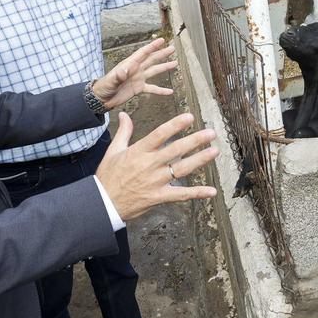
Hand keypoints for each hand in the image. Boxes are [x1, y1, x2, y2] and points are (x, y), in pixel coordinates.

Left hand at [92, 38, 177, 109]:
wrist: (102, 98)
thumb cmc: (104, 87)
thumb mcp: (111, 81)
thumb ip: (118, 76)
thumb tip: (125, 70)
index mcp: (129, 64)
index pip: (143, 53)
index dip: (152, 47)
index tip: (162, 40)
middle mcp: (136, 70)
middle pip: (151, 60)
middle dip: (162, 54)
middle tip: (172, 48)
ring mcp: (138, 78)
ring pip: (154, 71)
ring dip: (164, 67)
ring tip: (175, 63)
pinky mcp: (139, 88)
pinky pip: (152, 88)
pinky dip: (161, 90)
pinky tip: (170, 92)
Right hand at [96, 112, 218, 219]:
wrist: (103, 203)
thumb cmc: (108, 176)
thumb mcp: (113, 151)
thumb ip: (124, 132)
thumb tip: (124, 114)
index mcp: (139, 151)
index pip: (160, 134)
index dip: (175, 125)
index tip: (190, 117)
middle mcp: (149, 165)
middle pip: (176, 150)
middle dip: (195, 140)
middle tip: (211, 133)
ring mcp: (155, 182)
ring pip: (182, 169)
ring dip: (200, 160)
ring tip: (214, 151)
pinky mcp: (159, 197)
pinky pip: (181, 195)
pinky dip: (197, 193)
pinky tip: (212, 191)